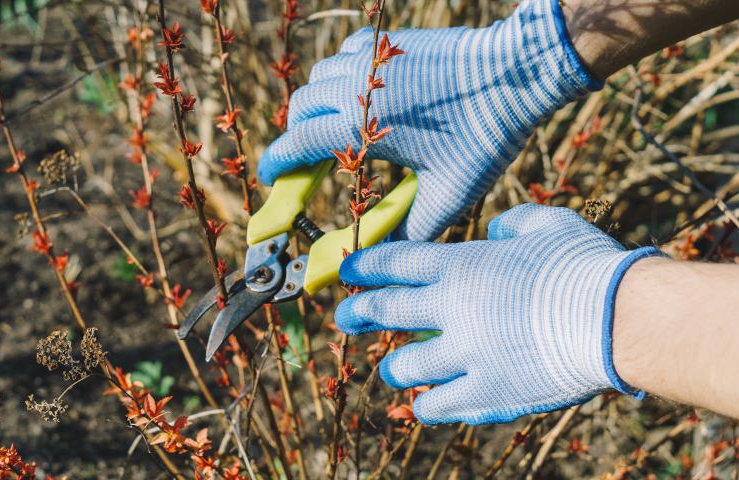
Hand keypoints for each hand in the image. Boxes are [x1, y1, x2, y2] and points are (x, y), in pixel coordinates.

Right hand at [258, 0, 600, 240]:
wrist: (516, 74)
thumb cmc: (484, 135)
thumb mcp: (448, 194)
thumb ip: (411, 229)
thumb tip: (383, 257)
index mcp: (361, 125)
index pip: (297, 144)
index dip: (277, 164)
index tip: (270, 179)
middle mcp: (355, 86)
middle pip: (299, 109)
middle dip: (295, 137)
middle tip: (307, 163)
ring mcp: (370, 60)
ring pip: (318, 78)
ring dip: (316, 106)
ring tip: (333, 130)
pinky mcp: (388, 42)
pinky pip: (344, 54)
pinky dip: (339, 76)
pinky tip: (359, 95)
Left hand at [335, 204, 662, 424]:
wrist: (620, 319)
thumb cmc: (587, 265)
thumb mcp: (547, 224)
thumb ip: (511, 224)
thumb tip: (494, 232)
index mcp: (463, 266)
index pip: (397, 262)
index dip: (366, 267)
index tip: (348, 272)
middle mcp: (453, 309)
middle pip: (387, 310)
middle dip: (359, 312)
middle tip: (343, 317)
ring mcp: (466, 354)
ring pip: (405, 365)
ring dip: (394, 366)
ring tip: (390, 368)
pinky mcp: (487, 393)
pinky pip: (439, 404)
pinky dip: (426, 403)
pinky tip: (421, 403)